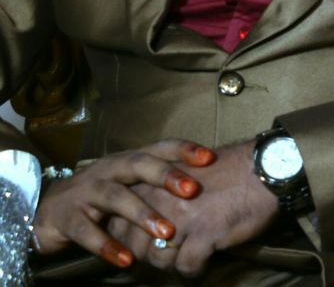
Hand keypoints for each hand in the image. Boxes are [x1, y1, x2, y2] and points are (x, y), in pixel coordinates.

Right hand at [32, 139, 214, 268]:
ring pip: (116, 197)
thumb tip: (205, 192)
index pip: (159, 148)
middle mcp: (110, 169)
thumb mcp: (130, 184)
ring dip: (142, 213)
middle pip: (139, 165)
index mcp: (128, 160)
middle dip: (166, 176)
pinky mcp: (68, 217)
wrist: (48, 209)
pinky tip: (126, 260)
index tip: (210, 158)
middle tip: (192, 190)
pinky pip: (88, 232)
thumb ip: (158, 185)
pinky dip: (108, 246)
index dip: (184, 150)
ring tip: (167, 231)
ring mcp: (87, 191)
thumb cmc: (102, 196)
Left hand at [108, 140, 278, 277]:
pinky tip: (205, 260)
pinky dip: (195, 270)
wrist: (263, 168)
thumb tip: (147, 217)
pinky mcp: (203, 234)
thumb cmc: (227, 168)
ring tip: (187, 256)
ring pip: (157, 258)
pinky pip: (186, 267)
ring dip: (171, 263)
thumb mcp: (185, 171)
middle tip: (169, 251)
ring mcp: (181, 217)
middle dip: (148, 254)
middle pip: (135, 244)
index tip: (146, 240)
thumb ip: (161, 189)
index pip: (120, 220)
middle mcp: (161, 198)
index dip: (130, 236)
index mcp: (154, 181)